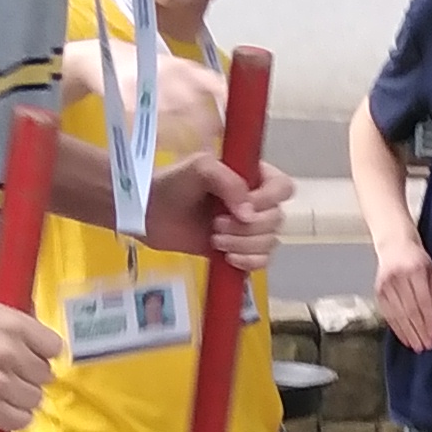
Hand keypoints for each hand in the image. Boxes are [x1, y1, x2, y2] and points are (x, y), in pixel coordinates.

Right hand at [0, 289, 59, 431]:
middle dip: (30, 375)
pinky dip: (12, 417)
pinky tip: (0, 409)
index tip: (33, 354)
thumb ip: (8, 309)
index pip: (53, 346)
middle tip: (13, 373)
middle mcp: (8, 352)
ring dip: (21, 397)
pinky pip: (18, 420)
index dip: (42, 352)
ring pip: (33, 399)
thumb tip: (32, 317)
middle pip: (44, 375)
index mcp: (10, 322)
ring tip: (4, 392)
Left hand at [144, 150, 288, 273]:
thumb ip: (228, 182)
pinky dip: (248, 262)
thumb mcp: (200, 168)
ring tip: (214, 239)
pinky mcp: (239, 252)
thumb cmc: (172, 184)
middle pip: (277, 219)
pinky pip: (261, 262)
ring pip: (270, 242)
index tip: (244, 207)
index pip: (283, 188)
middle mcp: (255, 202)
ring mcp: (247, 229)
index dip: (269, 200)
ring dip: (244, 245)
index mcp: (252, 177)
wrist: (147, 214)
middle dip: (248, 227)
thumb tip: (249, 215)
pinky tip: (227, 259)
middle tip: (216, 224)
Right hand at [373, 229, 431, 351]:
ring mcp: (385, 285)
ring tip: (417, 346)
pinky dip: (397, 328)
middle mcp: (398, 278)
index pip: (422, 301)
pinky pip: (388, 314)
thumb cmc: (417, 258)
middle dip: (419, 331)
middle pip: (409, 310)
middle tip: (426, 346)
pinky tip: (404, 338)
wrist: (394, 244)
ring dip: (408, 333)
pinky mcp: (378, 291)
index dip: (428, 320)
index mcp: (415, 270)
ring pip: (397, 314)